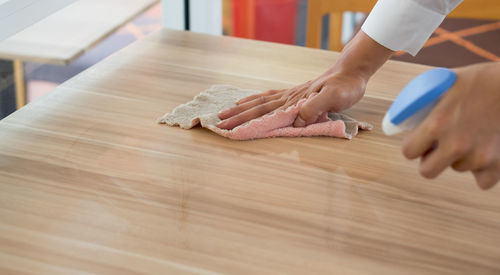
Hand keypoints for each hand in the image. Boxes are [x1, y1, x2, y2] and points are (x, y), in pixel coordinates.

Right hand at [217, 30, 393, 129]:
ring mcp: (290, 94)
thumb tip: (296, 121)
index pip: (264, 113)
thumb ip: (314, 108)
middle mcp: (288, 97)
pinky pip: (270, 96)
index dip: (246, 121)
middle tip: (219, 123)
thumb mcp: (333, 99)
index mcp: (294, 101)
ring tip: (227, 112)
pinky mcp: (295, 93)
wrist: (351, 71)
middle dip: (237, 117)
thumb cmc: (344, 87)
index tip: (229, 128)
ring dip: (243, 109)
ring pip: (261, 102)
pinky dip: (256, 99)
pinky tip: (250, 101)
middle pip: (257, 108)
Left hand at [402, 62, 499, 188]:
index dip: (413, 146)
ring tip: (471, 136)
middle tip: (439, 147)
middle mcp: (455, 144)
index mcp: (436, 123)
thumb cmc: (480, 79)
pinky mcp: (497, 164)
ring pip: (458, 169)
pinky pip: (483, 181)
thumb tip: (401, 116)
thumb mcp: (444, 83)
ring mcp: (477, 156)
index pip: (408, 151)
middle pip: (427, 171)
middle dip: (430, 160)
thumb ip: (424, 102)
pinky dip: (484, 171)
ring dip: (460, 158)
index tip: (418, 142)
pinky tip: (485, 153)